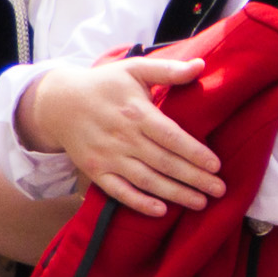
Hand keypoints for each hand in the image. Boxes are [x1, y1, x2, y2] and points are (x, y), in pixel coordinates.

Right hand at [20, 54, 218, 216]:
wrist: (58, 103)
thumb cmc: (104, 85)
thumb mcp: (134, 69)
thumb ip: (168, 70)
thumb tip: (200, 65)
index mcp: (135, 113)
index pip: (170, 136)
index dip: (194, 152)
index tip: (216, 165)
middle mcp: (122, 137)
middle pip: (163, 162)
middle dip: (193, 178)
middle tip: (219, 190)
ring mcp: (107, 157)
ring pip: (146, 180)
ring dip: (174, 194)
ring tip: (200, 203)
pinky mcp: (95, 171)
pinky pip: (118, 191)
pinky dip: (138, 203)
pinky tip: (160, 211)